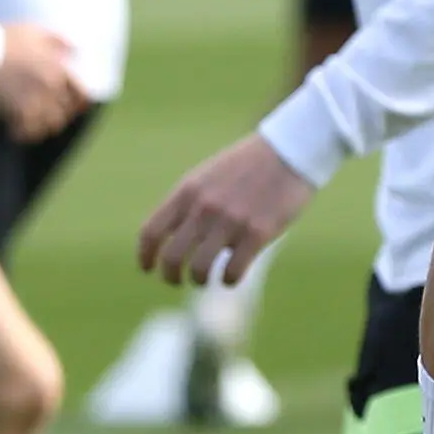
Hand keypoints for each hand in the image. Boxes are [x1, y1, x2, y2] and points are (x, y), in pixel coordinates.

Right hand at [0, 23, 86, 142]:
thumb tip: (75, 49)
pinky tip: (16, 131)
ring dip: (44, 125)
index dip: (79, 103)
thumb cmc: (3, 39)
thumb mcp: (34, 31)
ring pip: (50, 125)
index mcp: (58, 68)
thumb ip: (57, 40)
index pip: (81, 94)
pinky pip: (29, 132)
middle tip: (49, 116)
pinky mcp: (16, 113)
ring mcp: (35, 101)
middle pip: (65, 112)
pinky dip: (25, 134)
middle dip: (60, 115)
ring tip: (34, 125)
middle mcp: (51, 87)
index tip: (75, 108)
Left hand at [138, 133, 310, 285]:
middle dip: (170, 276)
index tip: (148, 268)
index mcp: (187, 192)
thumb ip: (189, 204)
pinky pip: (233, 271)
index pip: (152, 231)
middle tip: (176, 281)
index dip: (145, 256)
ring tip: (206, 279)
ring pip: (199, 269)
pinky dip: (228, 280)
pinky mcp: (257, 233)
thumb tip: (175, 238)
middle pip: (172, 257)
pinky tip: (231, 276)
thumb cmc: (247, 166)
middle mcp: (204, 208)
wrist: (288, 152)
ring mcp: (230, 221)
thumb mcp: (207, 177)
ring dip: (199, 280)